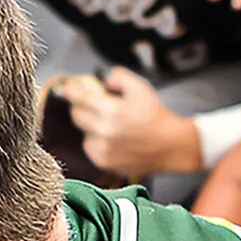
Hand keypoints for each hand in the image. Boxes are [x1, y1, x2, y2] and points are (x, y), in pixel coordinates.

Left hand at [56, 68, 197, 178]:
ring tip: (110, 124)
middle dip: (82, 107)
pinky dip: (97, 142)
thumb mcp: (140, 87)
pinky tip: (114, 139)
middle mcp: (103, 132)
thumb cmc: (156, 116)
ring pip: (83, 133)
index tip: (69, 87)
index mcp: (111, 111)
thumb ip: (118, 77)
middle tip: (94, 104)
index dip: (71, 90)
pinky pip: (91, 148)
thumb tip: (102, 81)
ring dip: (91, 126)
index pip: (78, 98)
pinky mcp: (104, 163)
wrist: (171, 146)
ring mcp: (102, 150)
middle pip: (76, 115)